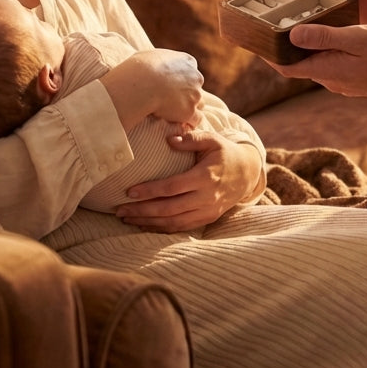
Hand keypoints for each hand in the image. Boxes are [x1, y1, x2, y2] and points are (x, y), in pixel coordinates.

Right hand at [100, 49, 204, 129]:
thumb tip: (150, 62)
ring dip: (189, 109)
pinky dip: (189, 123)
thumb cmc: (140, 68)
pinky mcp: (190, 111)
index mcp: (187, 61)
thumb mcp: (148, 55)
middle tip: (172, 102)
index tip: (172, 88)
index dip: (182, 81)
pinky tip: (180, 125)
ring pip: (198, 104)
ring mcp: (194, 94)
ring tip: (176, 115)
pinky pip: (196, 120)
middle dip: (187, 95)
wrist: (142, 84)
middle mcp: (195, 77)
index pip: (191, 72)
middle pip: (196, 88)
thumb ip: (157, 59)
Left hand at [115, 130, 263, 231]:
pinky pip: (181, 227)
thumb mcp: (212, 140)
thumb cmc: (224, 153)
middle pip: (169, 209)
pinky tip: (145, 225)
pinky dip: (161, 228)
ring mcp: (207, 210)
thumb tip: (169, 139)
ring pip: (173, 222)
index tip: (129, 192)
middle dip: (142, 211)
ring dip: (148, 222)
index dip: (150, 191)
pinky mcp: (207, 218)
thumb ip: (192, 139)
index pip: (172, 187)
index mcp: (205, 177)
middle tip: (119, 210)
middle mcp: (206, 197)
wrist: (247, 173)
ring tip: (126, 219)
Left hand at [270, 21, 366, 99]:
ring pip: (313, 62)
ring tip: (294, 23)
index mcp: (327, 70)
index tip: (251, 37)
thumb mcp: (357, 38)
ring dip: (302, 47)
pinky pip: (329, 63)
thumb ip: (325, 36)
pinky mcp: (354, 78)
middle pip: (296, 64)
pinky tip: (325, 33)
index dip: (266, 53)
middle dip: (282, 47)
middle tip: (269, 24)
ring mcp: (343, 81)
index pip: (284, 66)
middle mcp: (330, 79)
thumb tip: (293, 34)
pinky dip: (320, 49)